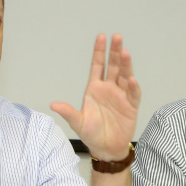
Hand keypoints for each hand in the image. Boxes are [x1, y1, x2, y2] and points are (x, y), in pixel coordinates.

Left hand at [51, 34, 140, 160]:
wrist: (106, 148)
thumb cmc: (92, 134)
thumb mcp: (78, 122)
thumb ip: (68, 112)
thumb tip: (53, 105)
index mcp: (95, 89)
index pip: (98, 66)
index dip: (99, 52)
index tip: (101, 37)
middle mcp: (109, 89)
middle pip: (113, 66)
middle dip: (115, 51)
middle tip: (117, 37)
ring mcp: (121, 96)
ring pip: (124, 76)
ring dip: (125, 64)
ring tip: (125, 52)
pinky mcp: (131, 106)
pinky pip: (133, 94)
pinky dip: (132, 87)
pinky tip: (130, 79)